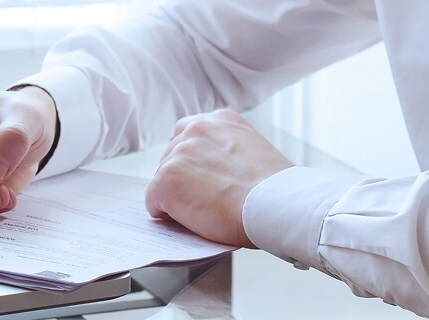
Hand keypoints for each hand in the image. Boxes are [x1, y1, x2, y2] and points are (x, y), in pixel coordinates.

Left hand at [147, 109, 291, 247]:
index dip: (194, 160)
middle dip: (184, 178)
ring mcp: (178, 153)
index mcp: (220, 119)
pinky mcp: (166, 180)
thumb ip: (229, 152)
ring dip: (177, 196)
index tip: (203, 176)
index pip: (189, 133)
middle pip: (172, 156)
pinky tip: (192, 219)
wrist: (275, 205)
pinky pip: (153, 202)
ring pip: (163, 179)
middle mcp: (196, 129)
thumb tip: (214, 172)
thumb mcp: (256, 152)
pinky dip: (167, 215)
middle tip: (207, 199)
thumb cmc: (275, 191)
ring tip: (205, 210)